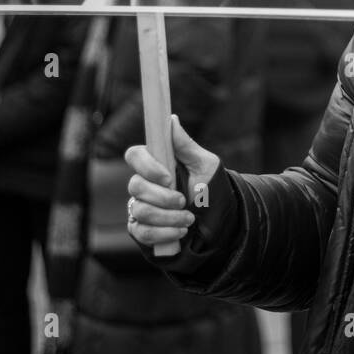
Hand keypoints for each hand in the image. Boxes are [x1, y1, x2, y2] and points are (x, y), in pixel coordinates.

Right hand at [123, 115, 216, 247]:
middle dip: (163, 197)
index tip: (168, 176)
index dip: (147, 166)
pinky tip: (180, 231)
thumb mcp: (205, 165)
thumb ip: (186, 145)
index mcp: (157, 164)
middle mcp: (144, 184)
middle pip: (135, 186)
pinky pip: (142, 232)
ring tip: (189, 219)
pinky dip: (163, 233)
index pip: (134, 155)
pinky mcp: (141, 229)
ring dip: (169, 217)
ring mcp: (140, 207)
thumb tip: (171, 120)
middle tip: (184, 201)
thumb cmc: (211, 188)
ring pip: (140, 211)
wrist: (219, 221)